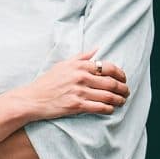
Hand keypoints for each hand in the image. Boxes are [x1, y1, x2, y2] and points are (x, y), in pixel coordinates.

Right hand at [13, 49, 127, 121]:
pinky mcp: (76, 105)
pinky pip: (99, 107)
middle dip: (123, 88)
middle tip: (126, 92)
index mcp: (79, 66)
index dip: (120, 74)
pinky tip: (111, 109)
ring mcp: (79, 92)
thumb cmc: (47, 82)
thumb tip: (96, 49)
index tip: (123, 79)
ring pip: (108, 96)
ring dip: (119, 100)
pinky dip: (109, 109)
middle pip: (111, 83)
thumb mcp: (63, 65)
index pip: (108, 67)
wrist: (32, 99)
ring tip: (122, 102)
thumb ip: (81, 57)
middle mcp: (81, 77)